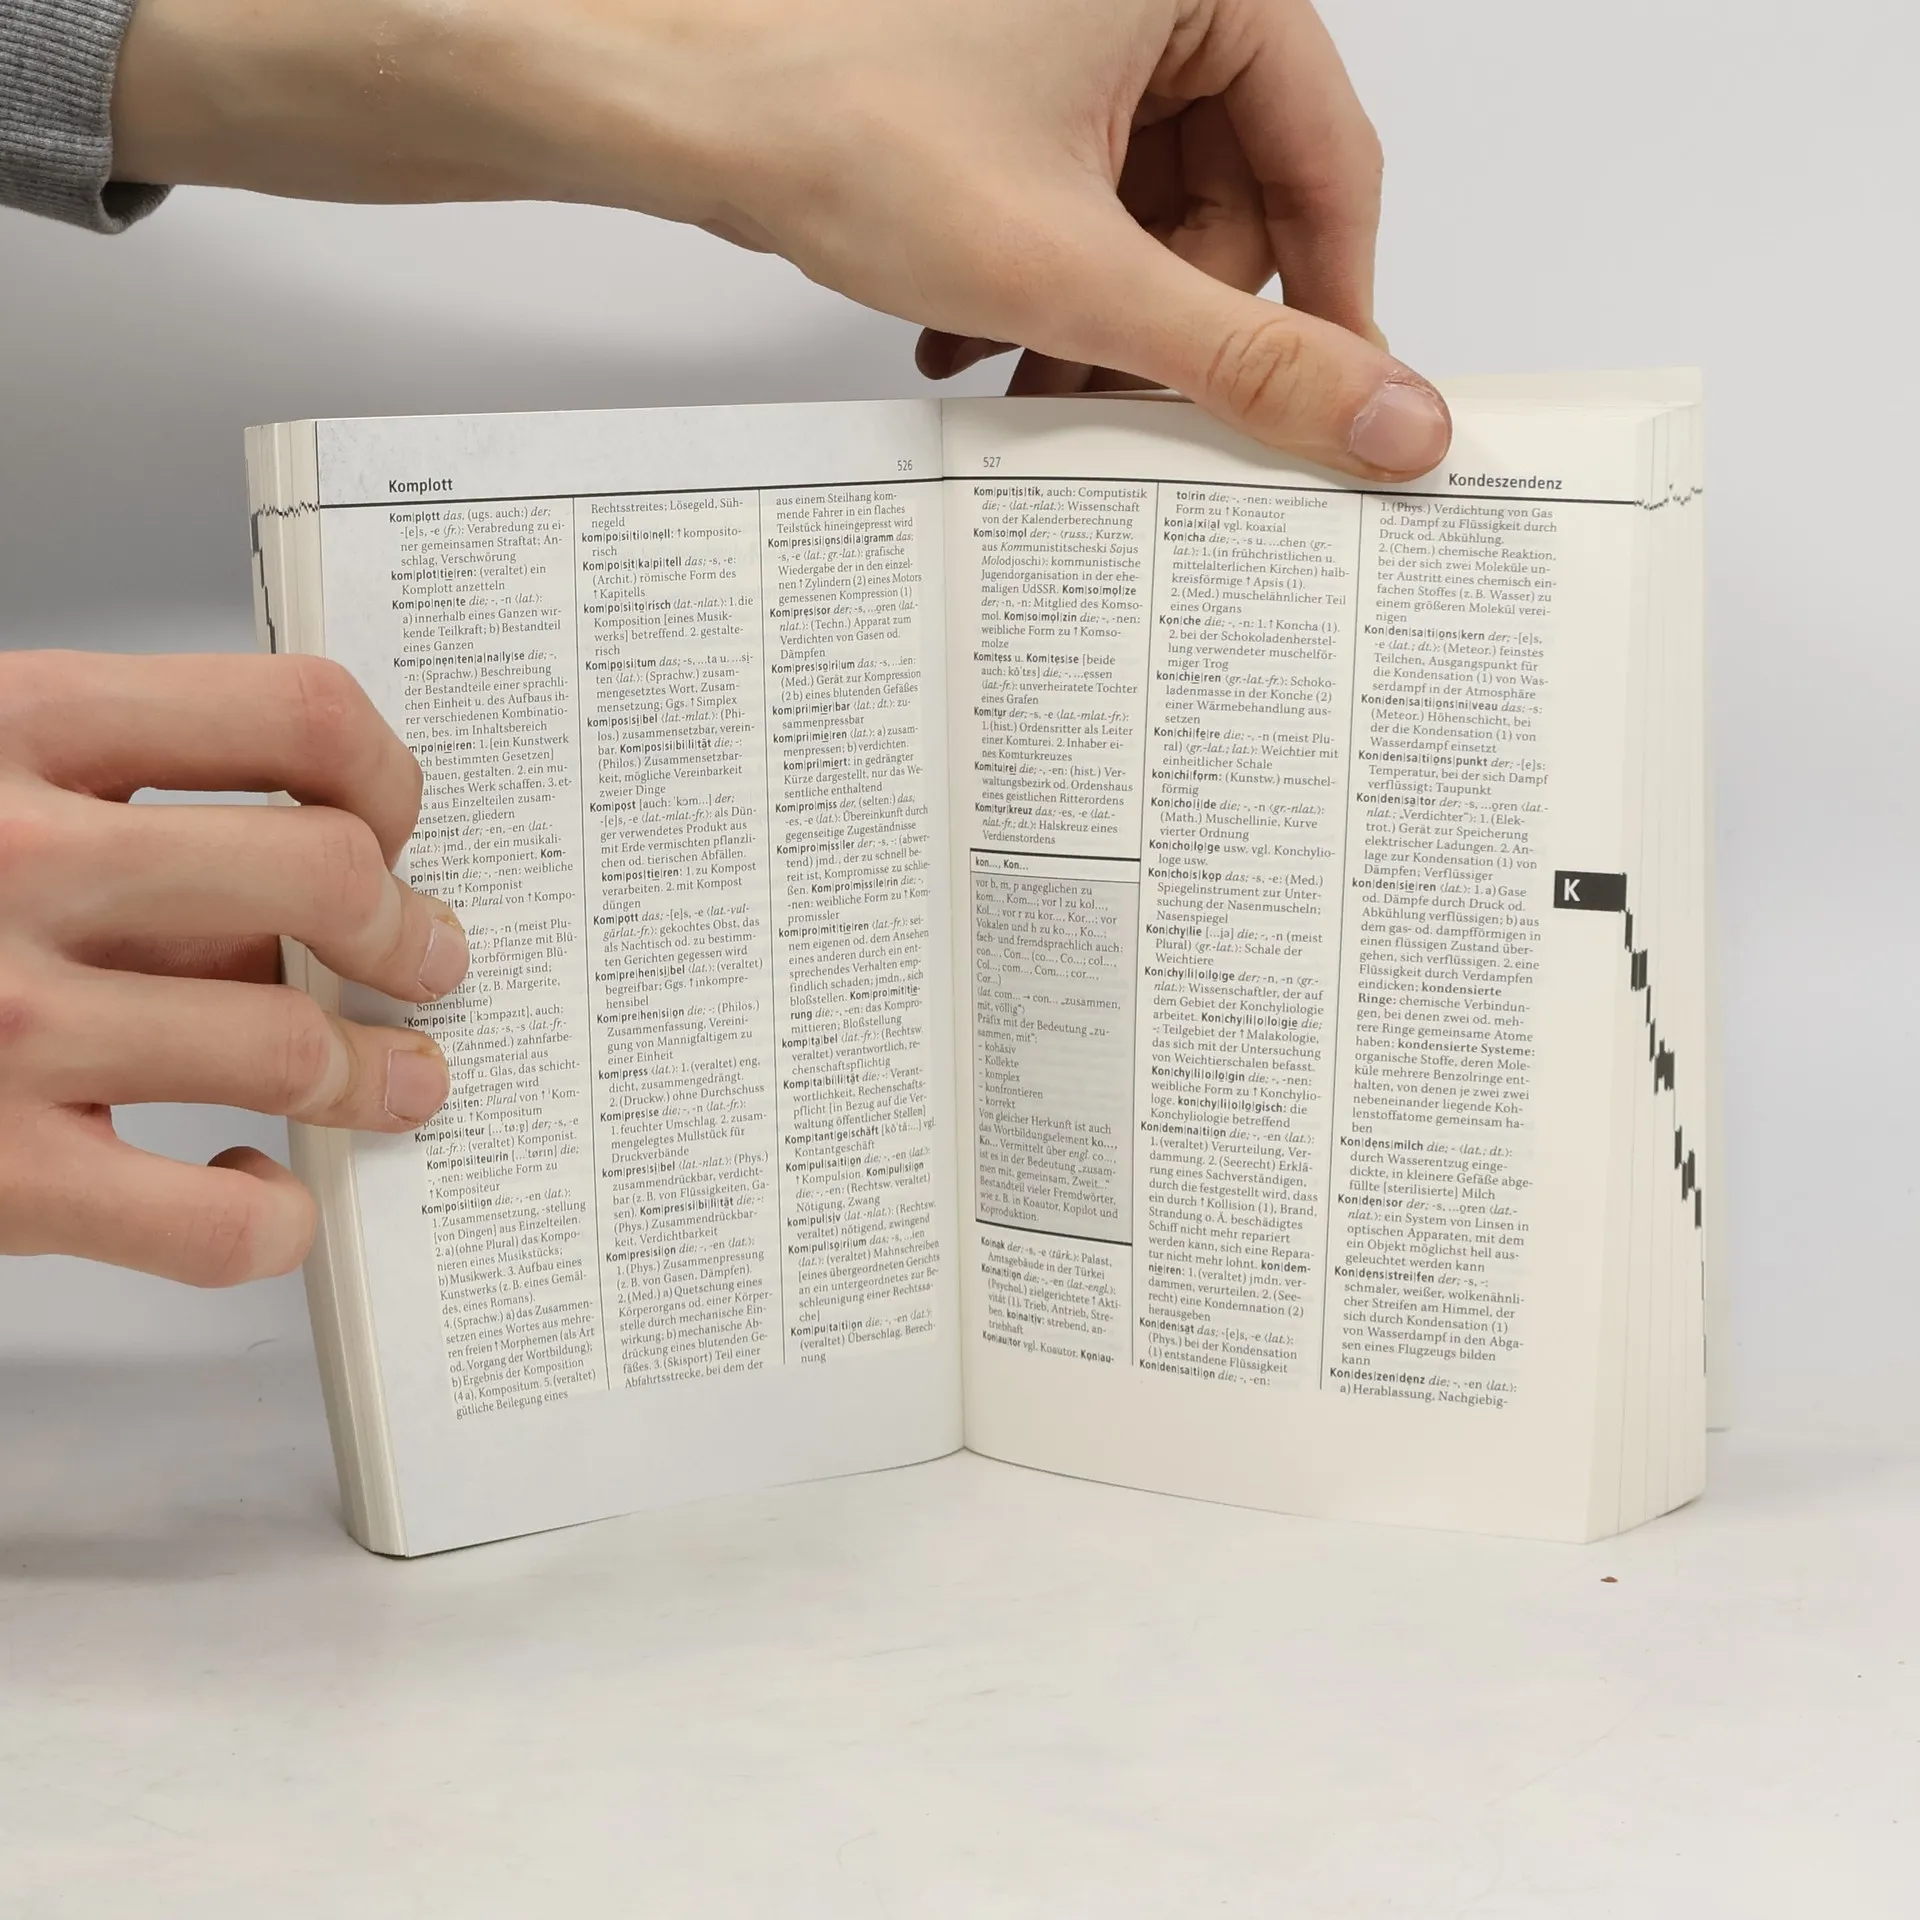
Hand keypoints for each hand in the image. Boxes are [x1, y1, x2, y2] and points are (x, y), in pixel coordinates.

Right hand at [0, 652, 467, 1286]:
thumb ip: (129, 809)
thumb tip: (320, 886)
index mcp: (17, 730)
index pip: (297, 712)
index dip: (391, 775)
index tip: (400, 827)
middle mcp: (13, 864)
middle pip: (326, 876)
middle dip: (414, 933)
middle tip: (431, 963)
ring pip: (286, 1044)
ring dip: (381, 1076)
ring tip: (399, 1083)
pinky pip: (211, 1222)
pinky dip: (269, 1219)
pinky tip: (254, 1188)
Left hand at [112, 0, 1448, 477]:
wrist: (670, 98)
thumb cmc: (839, 117)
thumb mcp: (1076, 273)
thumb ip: (1244, 359)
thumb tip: (1388, 419)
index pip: (1329, 163)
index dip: (1332, 307)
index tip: (1330, 410)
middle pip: (1232, 202)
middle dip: (1172, 328)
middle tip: (1128, 417)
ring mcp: (1075, 39)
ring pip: (1146, 217)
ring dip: (1097, 324)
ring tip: (1028, 385)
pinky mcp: (1012, 85)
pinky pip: (1077, 202)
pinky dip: (1043, 284)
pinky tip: (978, 339)